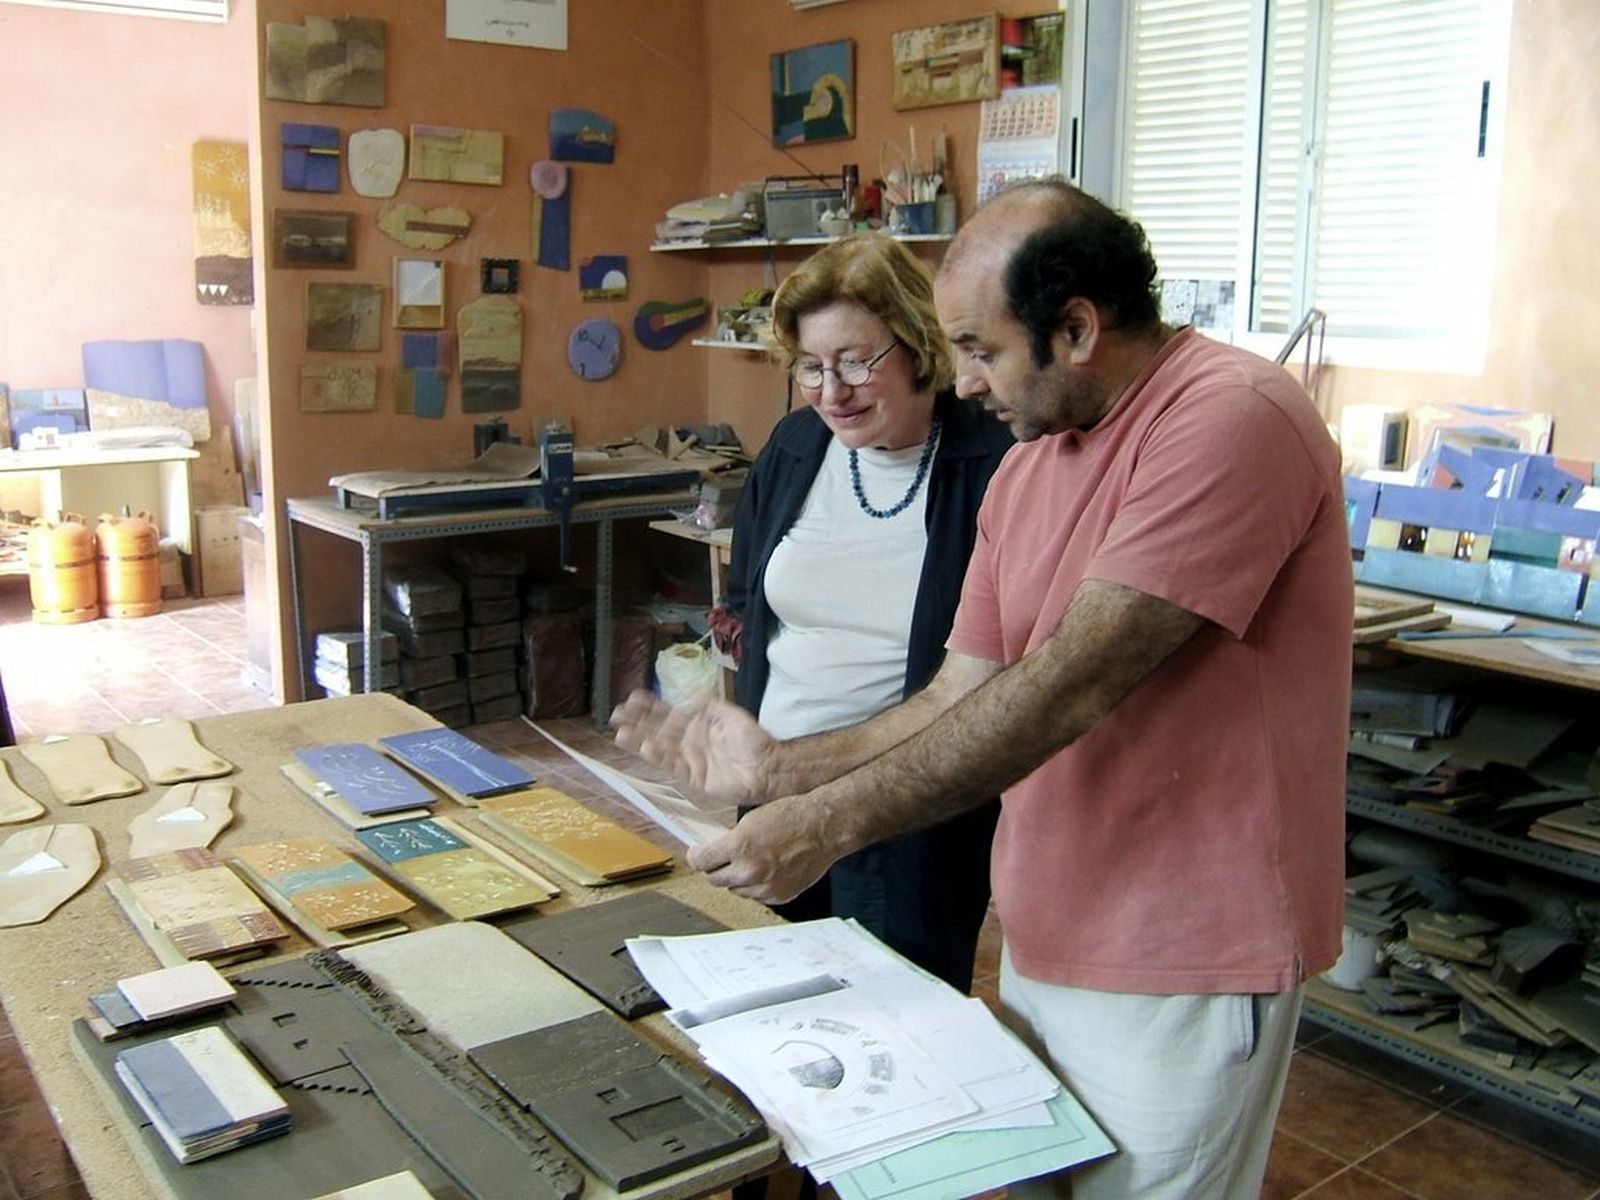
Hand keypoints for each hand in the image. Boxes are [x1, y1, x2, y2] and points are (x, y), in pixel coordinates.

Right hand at [610, 690, 775, 804]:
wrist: (768, 767)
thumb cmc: (753, 740)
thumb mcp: (731, 714)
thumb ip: (710, 705)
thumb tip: (693, 692)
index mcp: (697, 724)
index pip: (668, 713)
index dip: (650, 707)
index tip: (632, 698)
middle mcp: (689, 741)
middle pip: (657, 730)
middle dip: (637, 722)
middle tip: (616, 715)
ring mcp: (690, 759)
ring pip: (659, 748)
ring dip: (640, 740)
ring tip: (621, 733)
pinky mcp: (693, 776)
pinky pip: (672, 765)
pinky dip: (658, 756)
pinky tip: (644, 748)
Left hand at [687, 793, 842, 903]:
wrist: (824, 827)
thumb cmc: (793, 816)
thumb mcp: (751, 819)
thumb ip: (729, 840)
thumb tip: (714, 851)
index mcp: (739, 847)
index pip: (700, 862)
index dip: (696, 857)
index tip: (697, 855)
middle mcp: (750, 871)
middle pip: (714, 879)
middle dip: (714, 868)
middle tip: (719, 860)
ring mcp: (765, 887)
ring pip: (735, 890)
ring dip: (735, 879)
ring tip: (748, 863)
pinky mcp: (779, 897)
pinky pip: (756, 896)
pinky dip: (755, 886)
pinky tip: (764, 871)